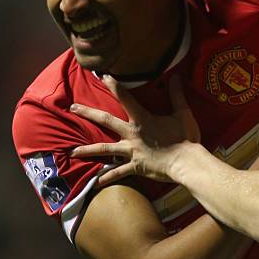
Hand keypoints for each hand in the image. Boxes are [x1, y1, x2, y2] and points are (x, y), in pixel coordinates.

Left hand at [69, 75, 199, 184]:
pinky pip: (118, 173)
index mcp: (142, 120)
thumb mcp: (183, 113)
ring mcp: (131, 151)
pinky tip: (95, 183)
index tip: (103, 76)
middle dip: (88, 113)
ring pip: (105, 149)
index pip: (125, 98)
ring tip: (72, 152)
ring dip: (87, 150)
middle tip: (73, 108)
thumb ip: (177, 94)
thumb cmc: (185, 138)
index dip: (114, 86)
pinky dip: (106, 178)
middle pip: (106, 121)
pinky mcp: (135, 166)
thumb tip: (176, 75)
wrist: (186, 163)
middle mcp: (132, 134)